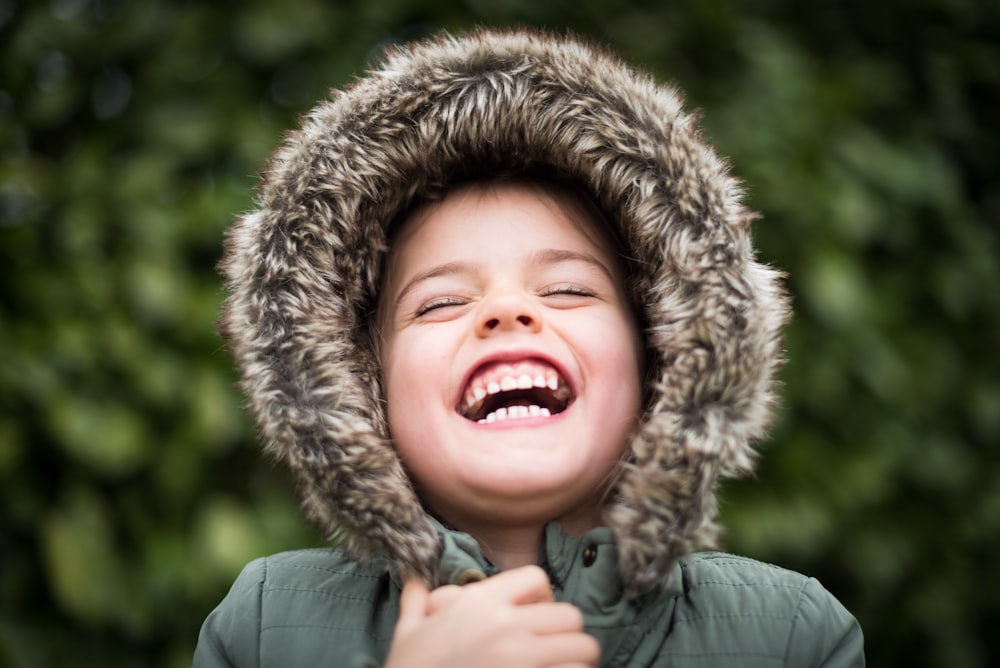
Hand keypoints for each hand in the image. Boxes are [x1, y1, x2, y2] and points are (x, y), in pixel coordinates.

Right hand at [383, 565, 599, 667]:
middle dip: (566, 633)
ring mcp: (522, 660)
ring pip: (583, 648)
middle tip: (553, 649)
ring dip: (576, 660)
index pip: (537, 578)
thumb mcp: (407, 632)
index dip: (542, 596)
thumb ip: (416, 602)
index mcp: (479, 603)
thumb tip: (412, 578)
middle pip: (570, 615)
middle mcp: (506, 626)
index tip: (534, 616)